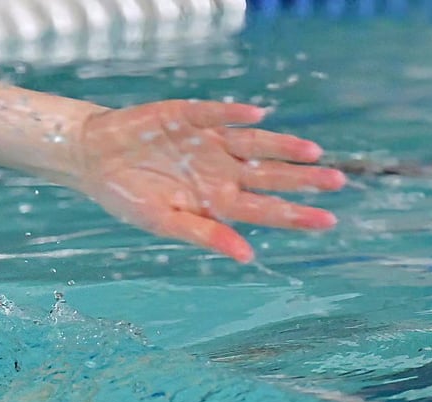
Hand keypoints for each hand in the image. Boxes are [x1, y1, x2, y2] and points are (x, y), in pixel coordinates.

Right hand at [71, 100, 345, 262]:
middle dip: (301, 179)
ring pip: (253, 144)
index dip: (296, 215)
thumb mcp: (163, 221)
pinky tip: (256, 115)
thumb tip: (247, 257)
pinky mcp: (188, 117)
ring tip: (311, 152)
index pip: (265, 209)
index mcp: (216, 200)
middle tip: (338, 181)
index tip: (329, 220)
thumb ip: (204, 234)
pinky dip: (232, 115)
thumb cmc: (127, 196)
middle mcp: (220, 170)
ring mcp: (207, 142)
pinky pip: (214, 115)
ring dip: (281, 146)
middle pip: (269, 175)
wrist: (94, 159)